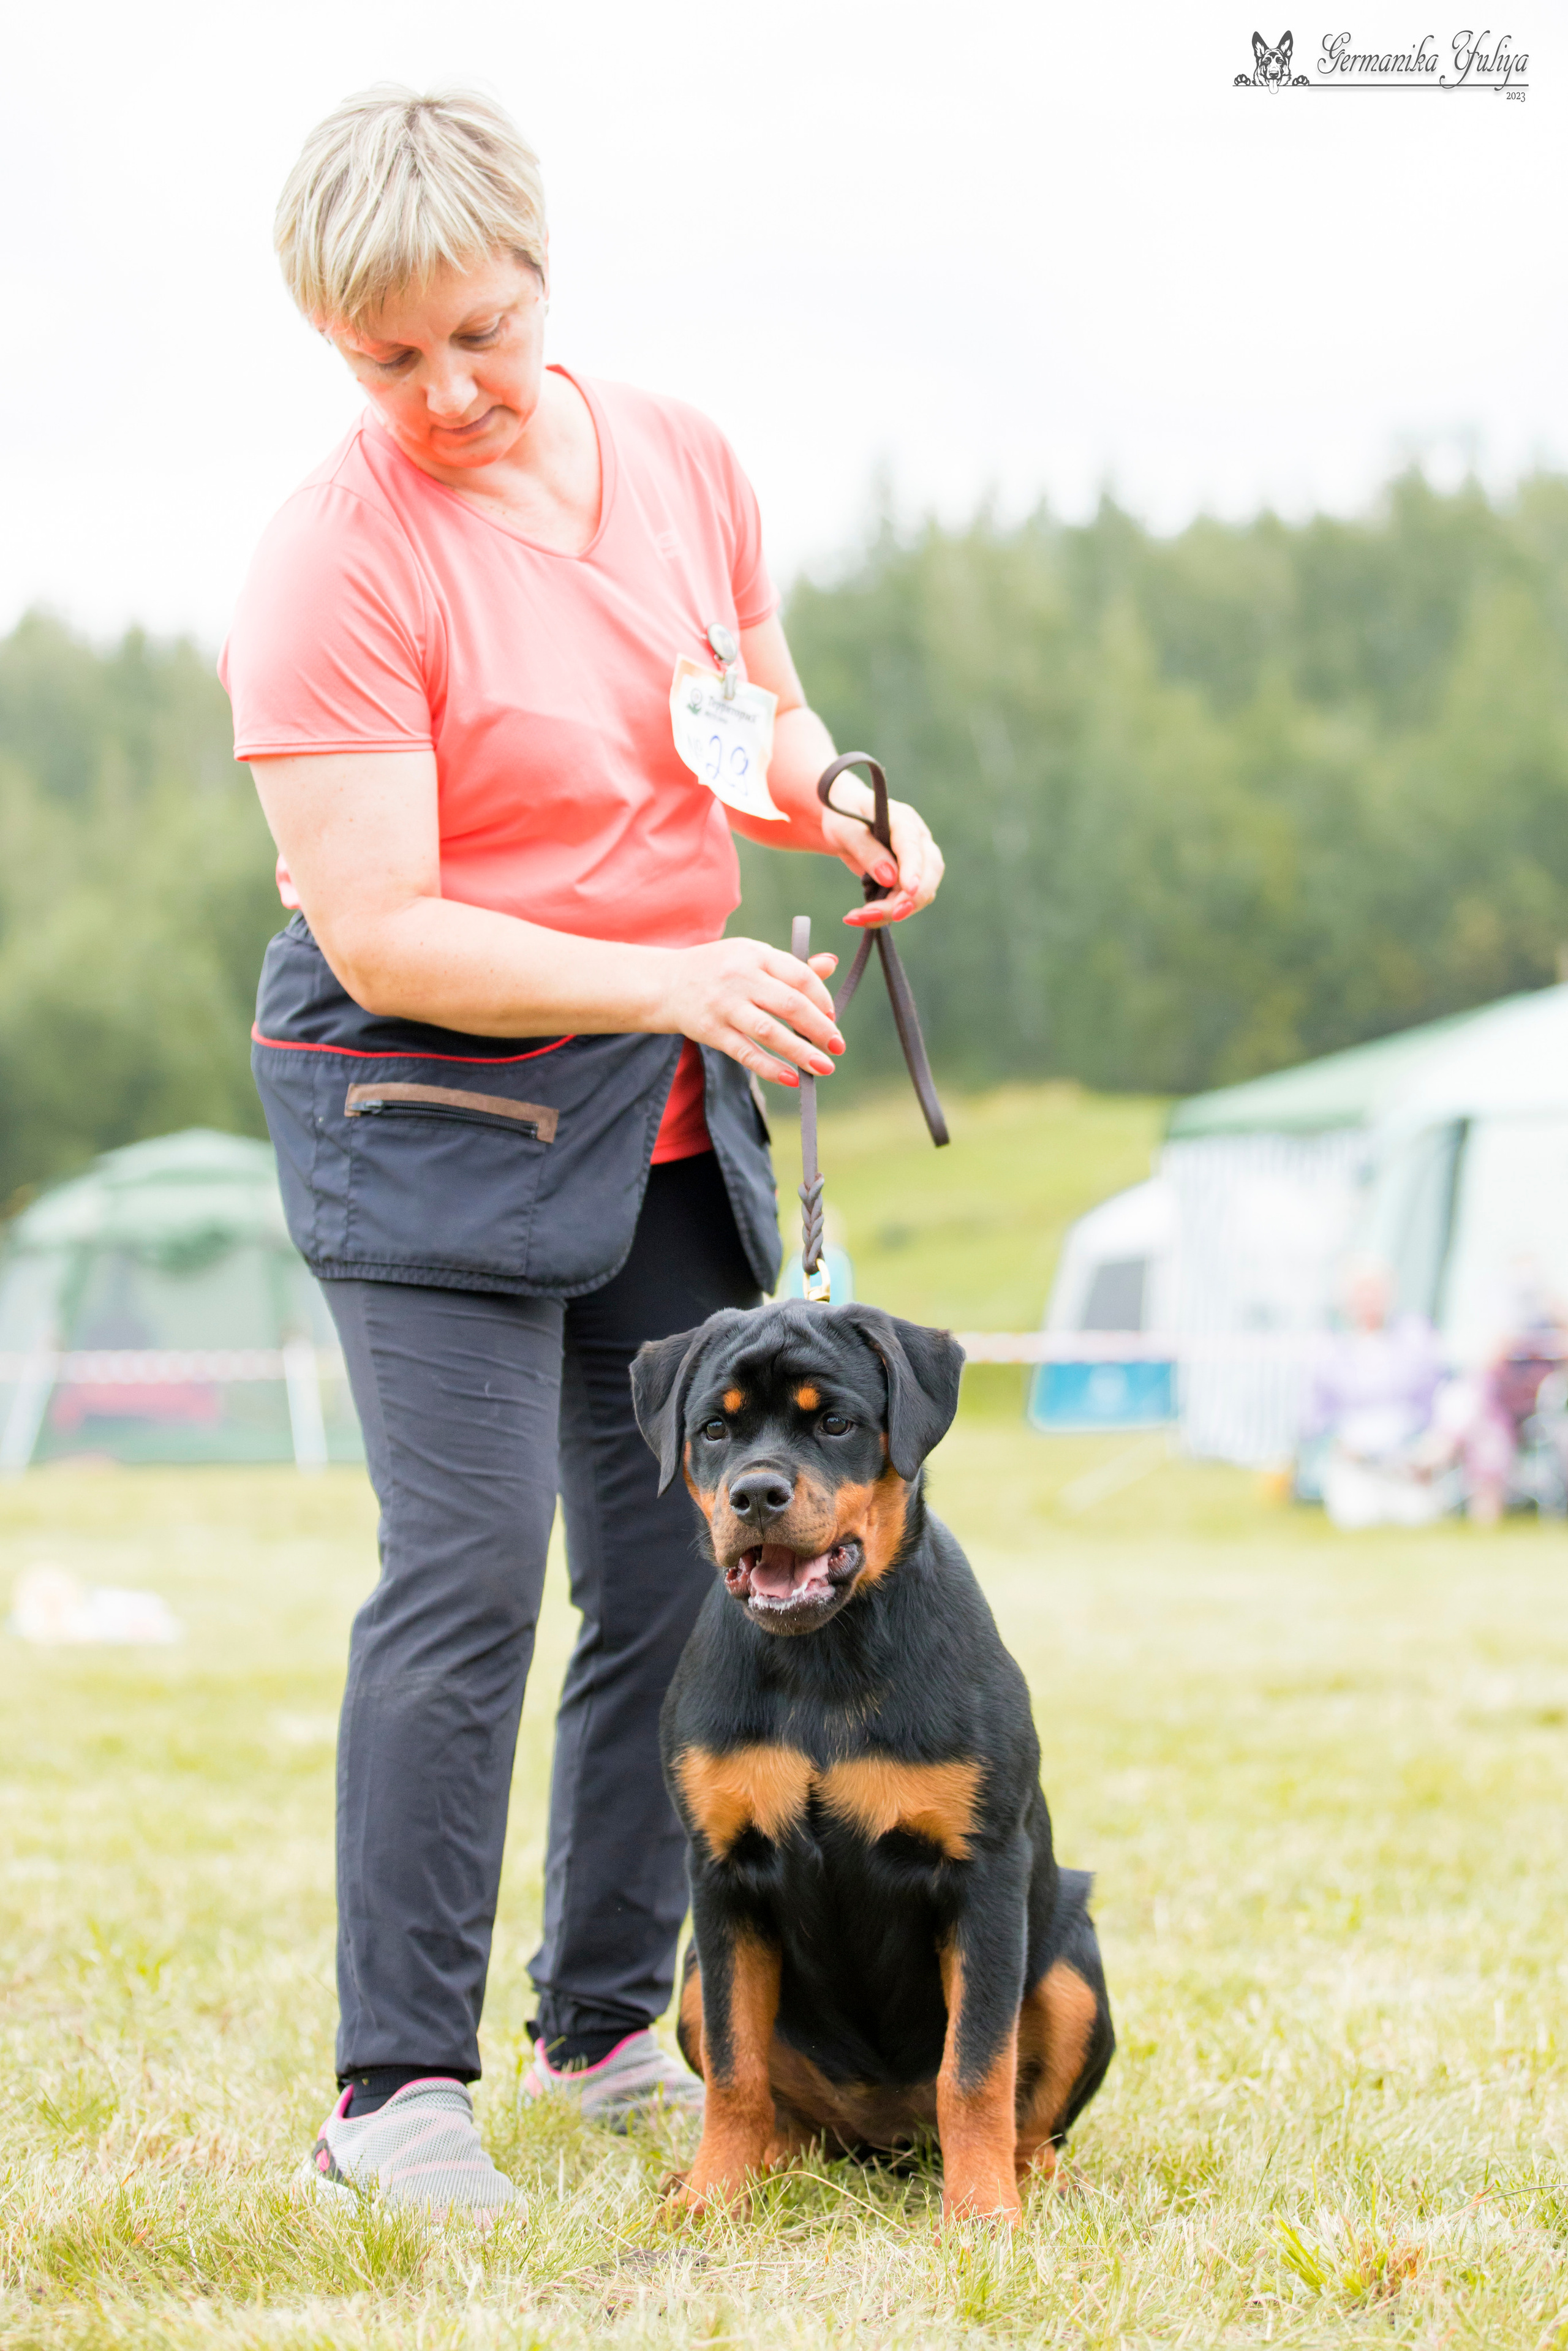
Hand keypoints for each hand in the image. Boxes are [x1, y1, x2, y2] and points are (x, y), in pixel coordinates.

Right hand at [664, 939, 842, 1087]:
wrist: (663, 983)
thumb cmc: (717, 970)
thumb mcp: (752, 957)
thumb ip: (791, 965)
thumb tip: (831, 965)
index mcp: (756, 954)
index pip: (800, 975)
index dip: (822, 999)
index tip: (832, 1017)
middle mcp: (741, 977)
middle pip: (790, 1004)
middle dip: (820, 1029)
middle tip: (838, 1047)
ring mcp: (724, 1005)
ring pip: (770, 1032)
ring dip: (801, 1052)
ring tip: (824, 1067)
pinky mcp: (711, 1031)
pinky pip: (746, 1052)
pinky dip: (770, 1067)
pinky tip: (791, 1078)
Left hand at [819, 793, 944, 929]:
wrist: (843, 821)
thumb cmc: (843, 815)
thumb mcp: (844, 828)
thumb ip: (866, 849)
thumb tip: (889, 878)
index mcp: (903, 820)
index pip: (913, 846)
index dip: (914, 869)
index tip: (910, 890)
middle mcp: (918, 840)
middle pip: (929, 873)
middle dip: (909, 899)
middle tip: (878, 915)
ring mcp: (917, 861)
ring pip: (920, 893)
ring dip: (892, 911)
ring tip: (857, 918)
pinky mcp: (908, 878)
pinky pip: (906, 901)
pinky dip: (886, 913)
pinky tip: (861, 917)